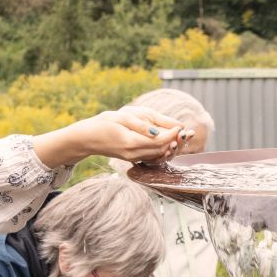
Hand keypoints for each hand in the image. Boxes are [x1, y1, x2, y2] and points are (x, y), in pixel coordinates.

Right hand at [35, 109, 183, 167]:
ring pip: (159, 155)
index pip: (159, 141)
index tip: (182, 126)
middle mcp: (133, 154)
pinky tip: (170, 142)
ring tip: (182, 136)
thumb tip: (161, 131)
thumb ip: (142, 124)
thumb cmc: (103, 123)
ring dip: (172, 147)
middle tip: (188, 133)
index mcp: (131, 142)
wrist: (87, 138)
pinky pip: (152, 157)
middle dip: (177, 142)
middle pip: (162, 150)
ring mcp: (133, 158)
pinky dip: (163, 150)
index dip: (173, 135)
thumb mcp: (122, 117)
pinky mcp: (133, 158)